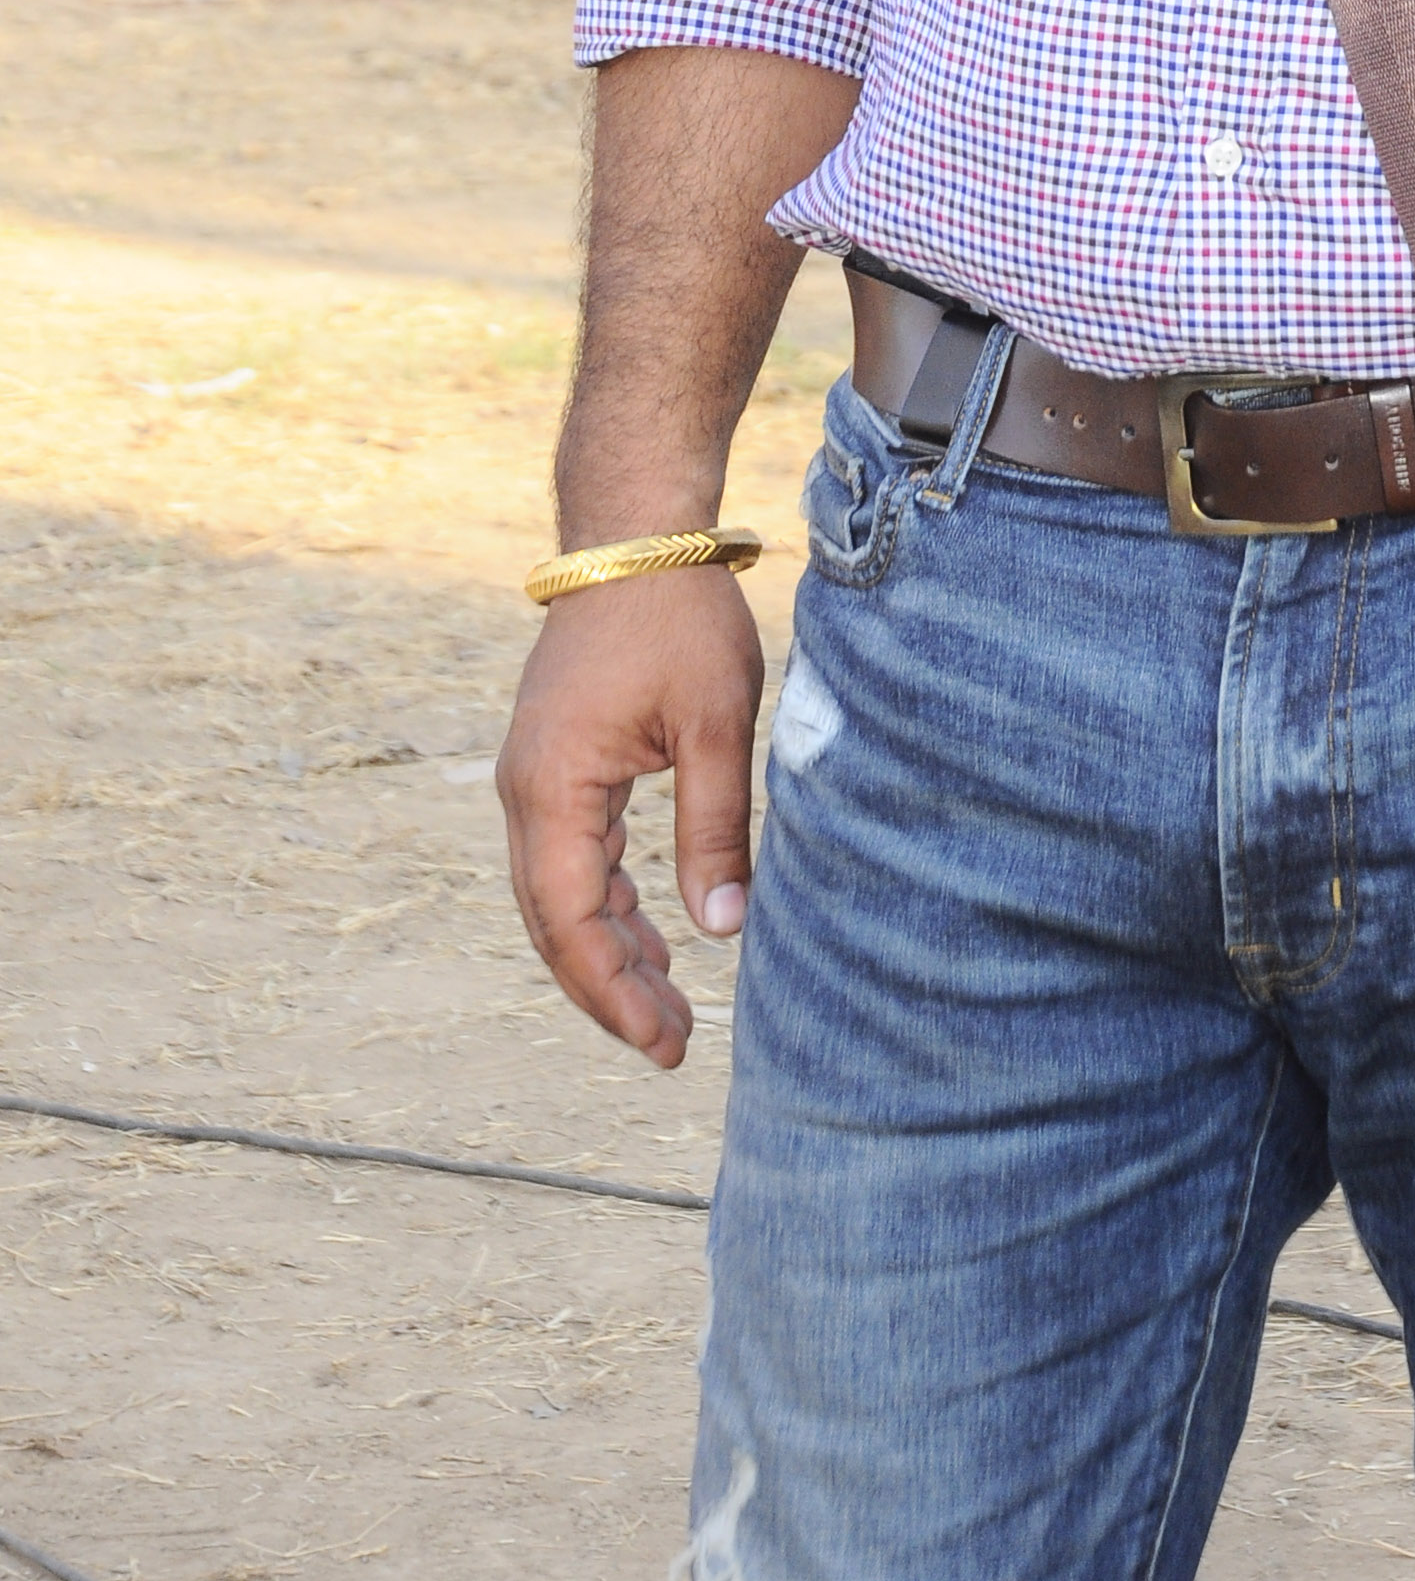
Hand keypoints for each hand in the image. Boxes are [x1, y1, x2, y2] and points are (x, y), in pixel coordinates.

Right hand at [497, 565, 763, 1067]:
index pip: (570, 922)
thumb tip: (722, 933)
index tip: (665, 1043)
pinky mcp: (554, 764)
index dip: (614, 992)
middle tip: (672, 1046)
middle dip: (609, 990)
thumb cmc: (678, 618)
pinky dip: (604, 904)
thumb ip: (714, 830)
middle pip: (552, 922)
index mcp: (554, 787)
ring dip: (607, 951)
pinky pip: (567, 857)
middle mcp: (525, 791)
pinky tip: (651, 935)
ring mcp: (533, 777)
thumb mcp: (714, 724)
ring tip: (670, 1006)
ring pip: (556, 895)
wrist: (635, 534)